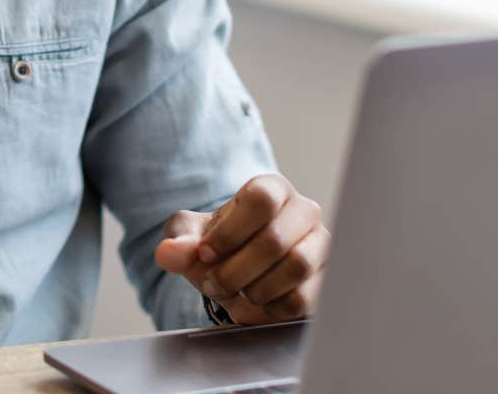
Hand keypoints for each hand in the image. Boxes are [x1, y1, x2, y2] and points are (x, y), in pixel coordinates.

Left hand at [154, 174, 329, 324]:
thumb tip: (169, 253)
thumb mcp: (191, 239)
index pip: (261, 199)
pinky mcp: (327, 281)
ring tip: (238, 293)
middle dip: (235, 270)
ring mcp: (322, 246)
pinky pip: (304, 298)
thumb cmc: (219, 247)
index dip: (228, 232)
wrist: (241, 277)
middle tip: (213, 283)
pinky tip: (259, 304)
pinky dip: (272, 308)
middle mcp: (304, 212)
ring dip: (255, 288)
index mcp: (272, 189)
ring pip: (296, 266)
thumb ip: (178, 240)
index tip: (206, 253)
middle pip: (275, 238)